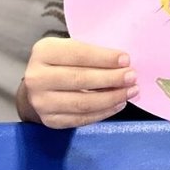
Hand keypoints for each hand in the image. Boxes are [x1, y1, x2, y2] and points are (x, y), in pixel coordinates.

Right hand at [17, 37, 138, 128]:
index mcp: (43, 52)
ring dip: (111, 97)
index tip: (126, 60)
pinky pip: (81, 118)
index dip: (104, 58)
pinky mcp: (49, 120)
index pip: (78, 54)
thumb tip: (122, 63)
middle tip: (132, 77)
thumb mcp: (68, 48)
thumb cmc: (60, 63)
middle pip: (80, 79)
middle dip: (111, 78)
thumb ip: (90, 53)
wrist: (36, 87)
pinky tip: (118, 104)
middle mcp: (37, 77)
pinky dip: (103, 112)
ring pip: (82, 102)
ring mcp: (41, 102)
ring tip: (130, 91)